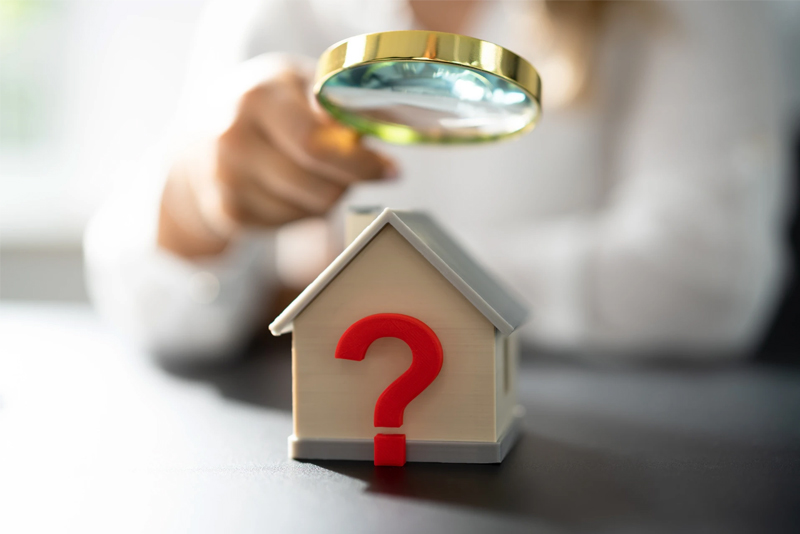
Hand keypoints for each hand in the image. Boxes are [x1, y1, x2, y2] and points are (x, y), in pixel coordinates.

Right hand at [158, 54, 395, 257]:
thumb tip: (378, 130)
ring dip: (325, 195)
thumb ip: (334, 104)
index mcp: (258, 97)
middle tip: (355, 171)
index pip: (317, 144)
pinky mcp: (228, 212)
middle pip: (319, 187)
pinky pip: (290, 223)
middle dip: (348, 183)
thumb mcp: (294, 83)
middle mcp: (234, 138)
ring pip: (310, 209)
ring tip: (312, 171)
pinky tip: (287, 187)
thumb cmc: (263, 108)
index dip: (360, 163)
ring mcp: (226, 179)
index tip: (390, 169)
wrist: (198, 139)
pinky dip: (300, 210)